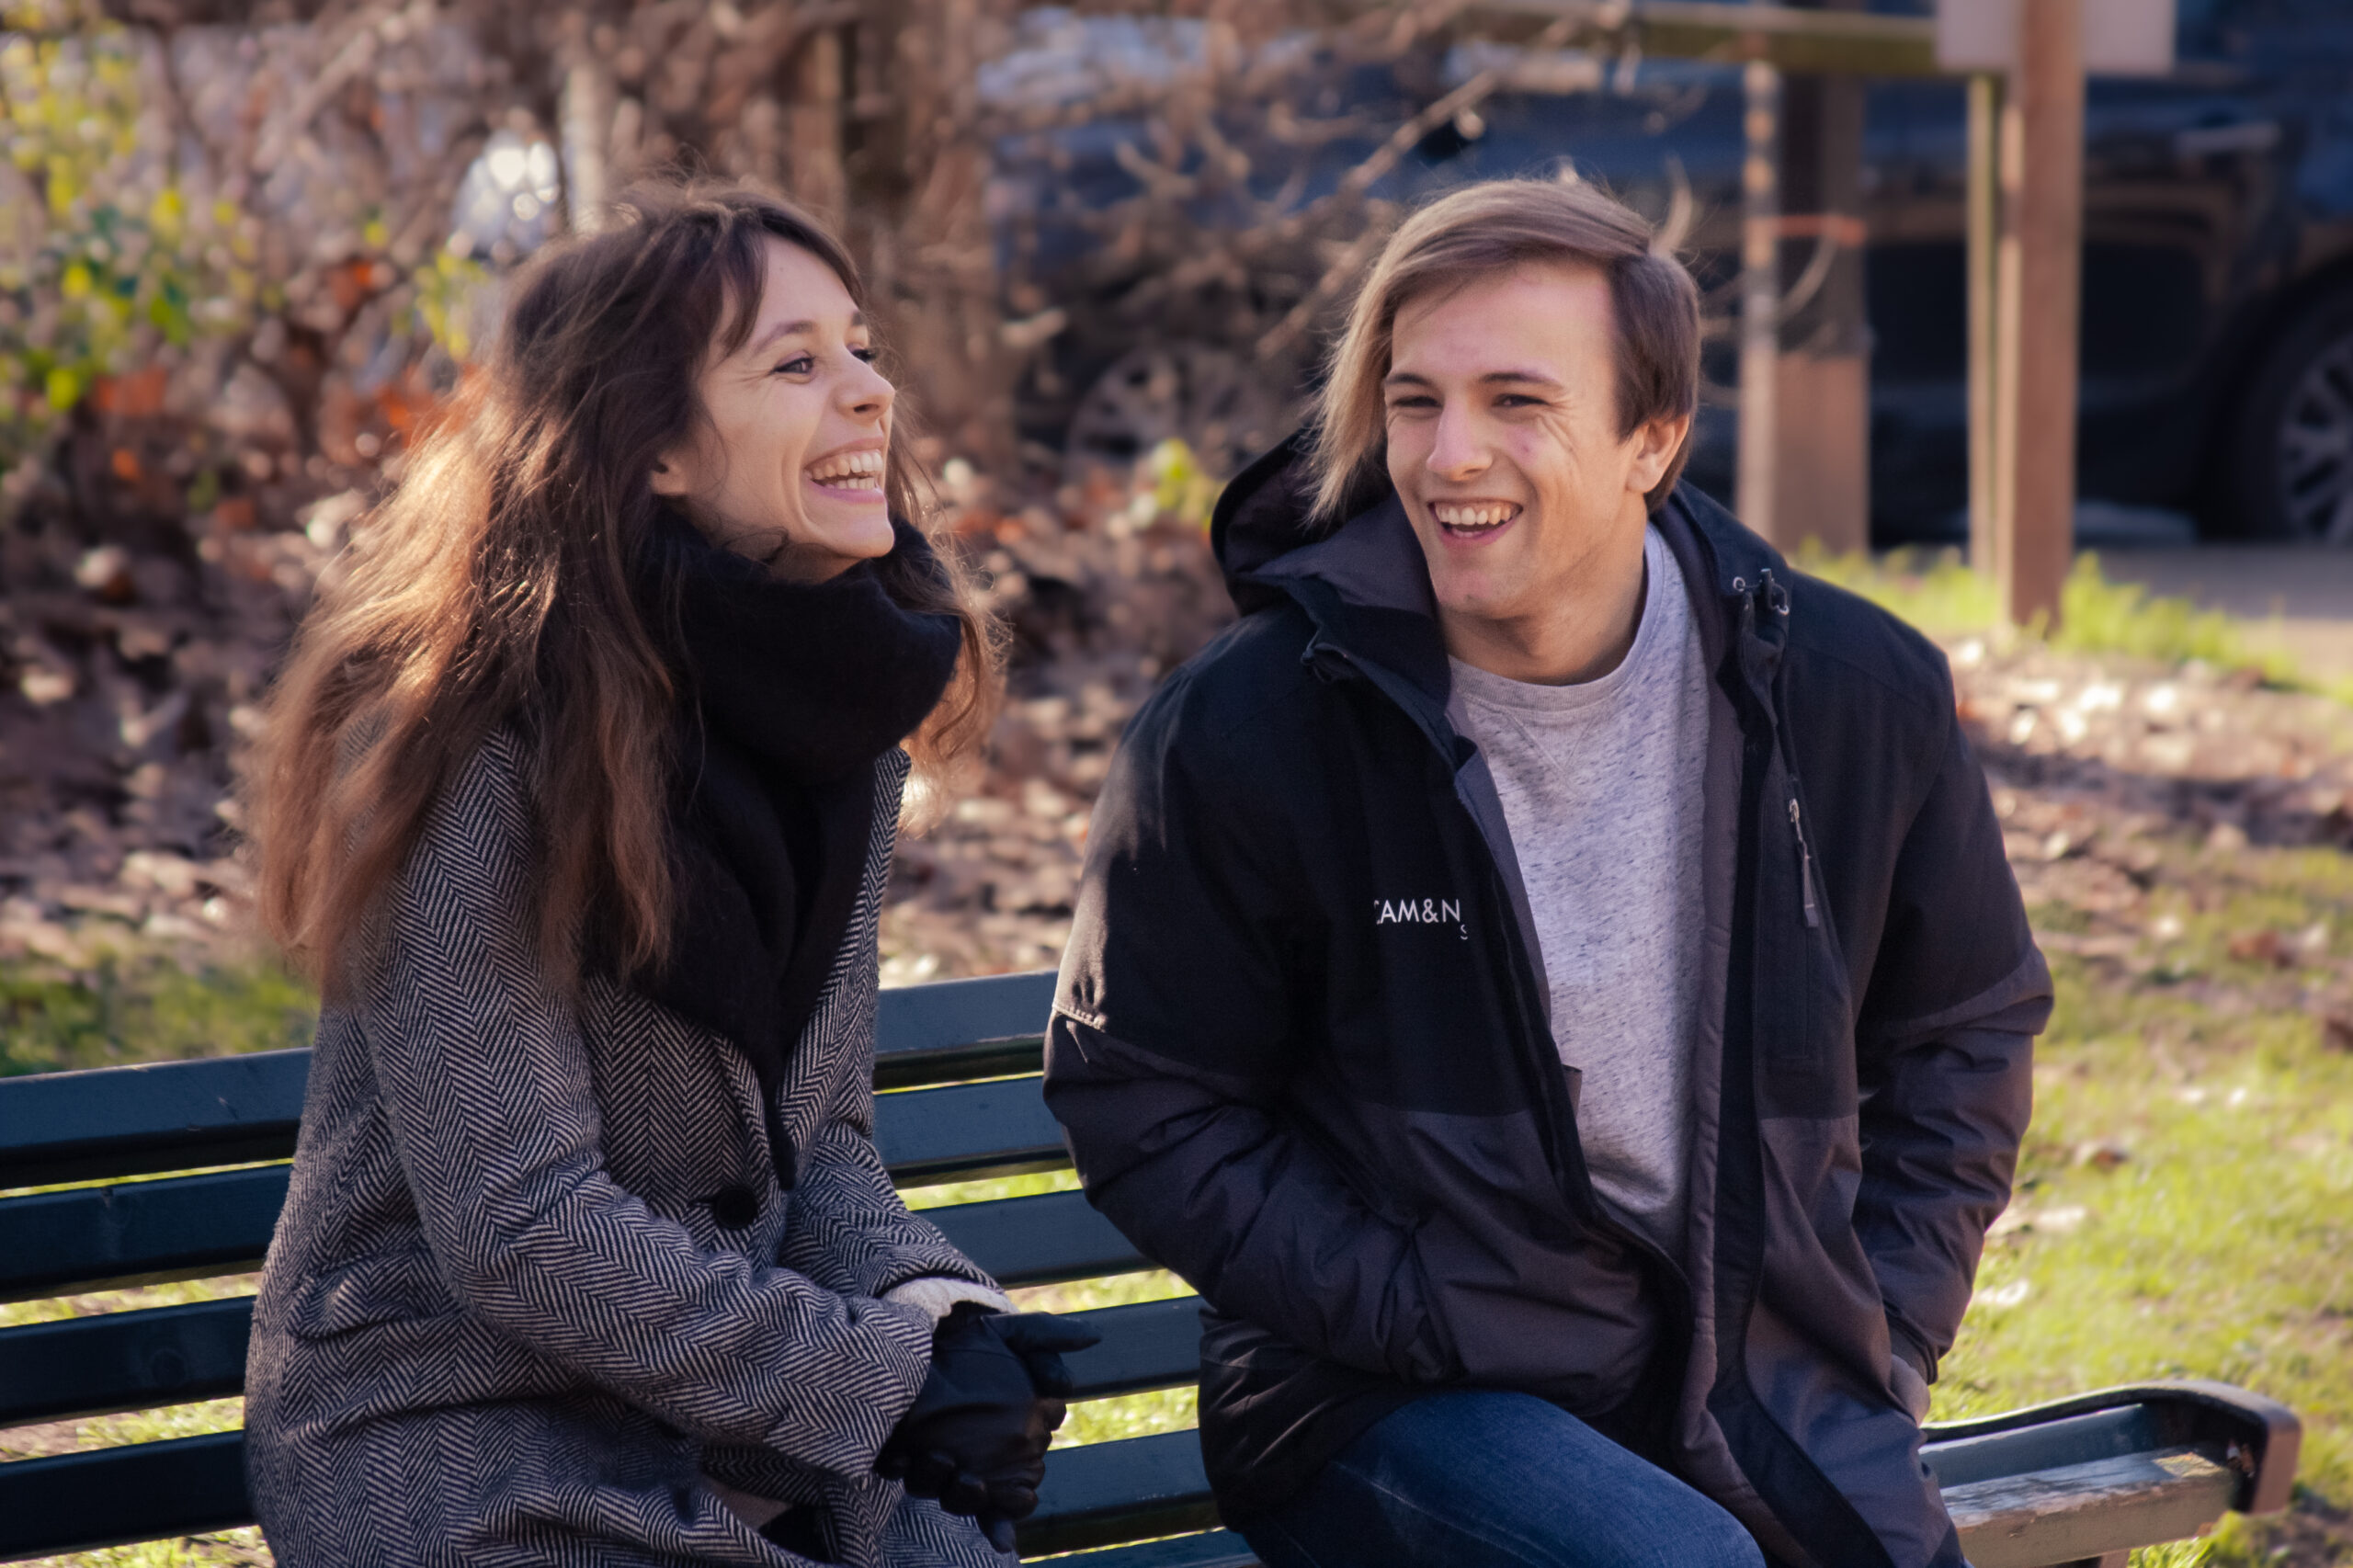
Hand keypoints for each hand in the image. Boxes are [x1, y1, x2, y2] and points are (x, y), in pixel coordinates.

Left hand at [876, 1305, 1101, 1548]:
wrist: (929, 1328)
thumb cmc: (978, 1341)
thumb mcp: (1012, 1333)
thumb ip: (1048, 1337)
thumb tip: (1093, 1336)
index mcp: (1005, 1448)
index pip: (1017, 1494)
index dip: (1013, 1500)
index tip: (1013, 1491)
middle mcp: (970, 1461)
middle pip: (973, 1499)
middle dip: (969, 1497)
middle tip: (968, 1479)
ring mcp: (932, 1457)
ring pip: (936, 1490)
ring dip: (937, 1484)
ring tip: (939, 1459)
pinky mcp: (898, 1446)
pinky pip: (896, 1468)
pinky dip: (898, 1466)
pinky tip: (899, 1457)